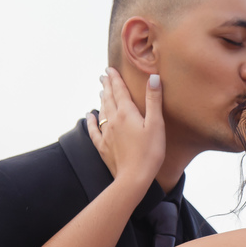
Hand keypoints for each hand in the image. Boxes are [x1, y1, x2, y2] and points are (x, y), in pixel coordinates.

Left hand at [87, 67, 164, 189]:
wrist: (133, 177)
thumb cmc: (150, 152)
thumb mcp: (156, 124)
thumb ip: (154, 100)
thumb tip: (154, 77)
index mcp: (127, 113)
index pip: (119, 91)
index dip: (115, 79)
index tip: (110, 69)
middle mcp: (113, 120)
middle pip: (108, 99)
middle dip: (106, 86)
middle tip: (103, 76)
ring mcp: (106, 134)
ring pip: (102, 111)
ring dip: (101, 100)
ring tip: (100, 91)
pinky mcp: (103, 146)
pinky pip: (94, 130)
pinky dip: (91, 121)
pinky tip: (89, 116)